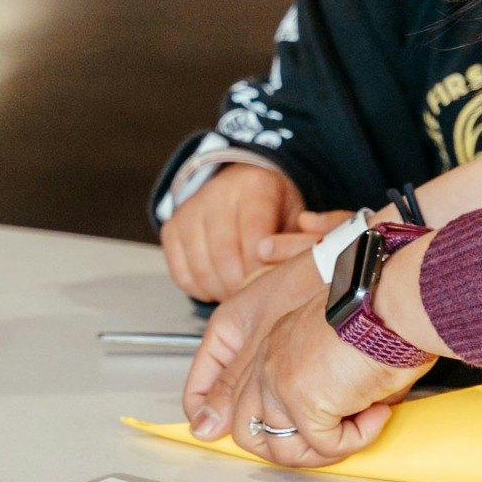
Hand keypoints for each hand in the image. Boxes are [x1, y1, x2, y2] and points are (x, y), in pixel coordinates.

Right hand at [158, 162, 344, 304]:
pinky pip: (182, 274)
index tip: (270, 286)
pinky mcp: (171, 229)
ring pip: (202, 269)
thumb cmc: (271, 205)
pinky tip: (219, 283)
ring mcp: (190, 212)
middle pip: (225, 257)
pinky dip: (201, 288)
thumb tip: (309, 261)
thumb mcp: (296, 213)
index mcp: (255, 189)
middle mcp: (217, 196)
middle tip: (255, 298)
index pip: (255, 239)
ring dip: (221, 291)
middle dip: (241, 287)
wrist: (239, 182)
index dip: (262, 271)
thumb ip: (304, 240)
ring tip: (239, 292)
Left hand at [180, 249, 425, 467]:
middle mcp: (266, 366)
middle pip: (247, 432)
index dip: (275, 429)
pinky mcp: (303, 402)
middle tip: (333, 442)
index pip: (244, 403)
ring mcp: (279, 385)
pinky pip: (326, 446)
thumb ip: (323, 381)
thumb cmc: (379, 314)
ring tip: (359, 427)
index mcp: (271, 348)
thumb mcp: (338, 345)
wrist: (392, 301)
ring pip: (283, 450)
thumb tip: (342, 418)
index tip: (315, 431)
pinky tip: (376, 413)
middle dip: (291, 451)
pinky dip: (357, 439)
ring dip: (325, 452)